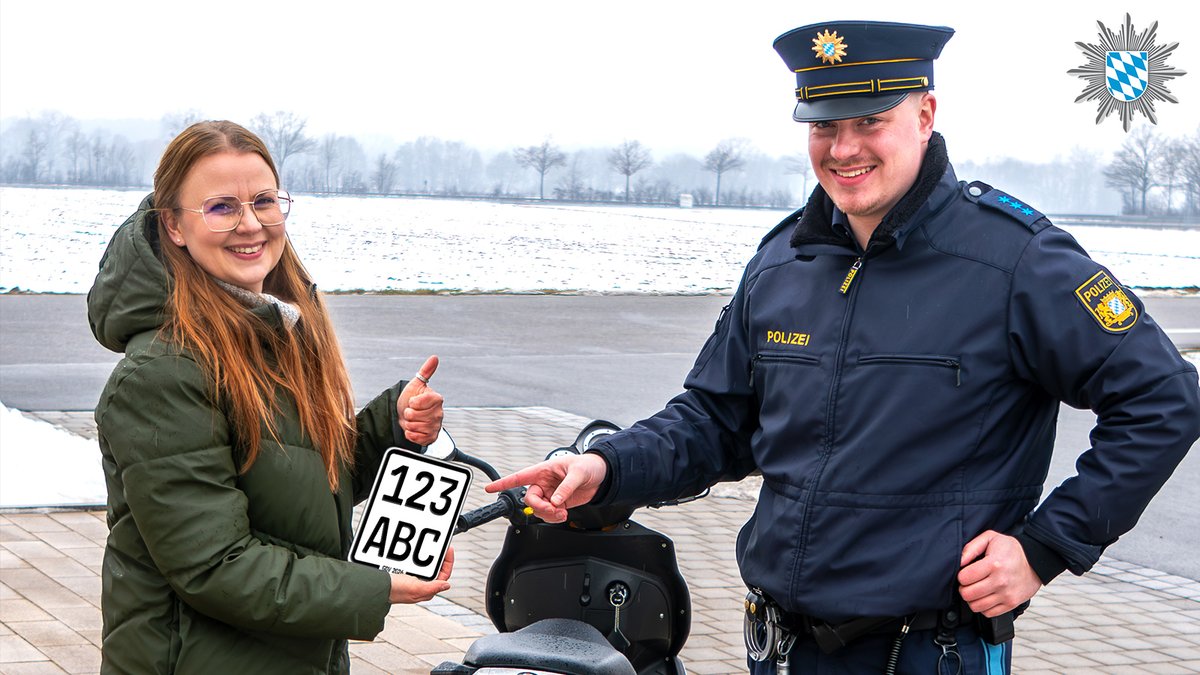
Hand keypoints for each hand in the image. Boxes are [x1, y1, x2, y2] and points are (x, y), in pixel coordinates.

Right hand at [388, 547, 453, 602]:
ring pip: (427, 565)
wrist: (377, 587)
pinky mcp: (406, 573)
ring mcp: (414, 579)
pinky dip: (419, 556)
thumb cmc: (395, 591)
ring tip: (432, 546)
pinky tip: (418, 550)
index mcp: (427, 590)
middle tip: (441, 544)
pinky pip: (417, 563)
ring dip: (430, 555)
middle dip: (440, 556)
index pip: (444, 574)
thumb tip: (446, 585)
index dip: (449, 561)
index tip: (448, 549)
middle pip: (437, 568)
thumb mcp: (415, 588)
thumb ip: (432, 587)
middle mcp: (422, 585)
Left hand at [398, 355, 442, 445]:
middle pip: (414, 416)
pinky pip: (417, 438)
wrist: (408, 415)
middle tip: (412, 411)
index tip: (413, 401)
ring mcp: (436, 426)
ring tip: (412, 420)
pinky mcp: (432, 437)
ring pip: (414, 427)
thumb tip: (435, 357)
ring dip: (409, 424)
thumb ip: (426, 371)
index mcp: (437, 399)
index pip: (417, 403)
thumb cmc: (412, 398)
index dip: (410, 402)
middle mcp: (439, 413)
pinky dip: (411, 434)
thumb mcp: (416, 384)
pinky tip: (413, 429)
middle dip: (408, 414)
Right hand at [485, 453, 608, 522]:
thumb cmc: (589, 465)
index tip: (489, 488)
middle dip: (540, 507)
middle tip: (554, 510)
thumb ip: (566, 487)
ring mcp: (550, 493)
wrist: (602, 475)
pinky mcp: (558, 503)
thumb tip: (556, 501)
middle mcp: (543, 482)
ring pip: (539, 509)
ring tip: (562, 513)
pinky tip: (564, 514)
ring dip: (549, 515)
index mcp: (543, 470)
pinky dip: (555, 517)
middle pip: (529, 499)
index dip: (503, 482)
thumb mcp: (578, 472)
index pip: (519, 477)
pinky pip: (549, 514)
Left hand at [958, 530, 1042, 616]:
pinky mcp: (1011, 604)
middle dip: (964, 588)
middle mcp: (1001, 581)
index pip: (964, 578)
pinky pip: (988, 613)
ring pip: (976, 606)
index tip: (966, 572)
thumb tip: (959, 562)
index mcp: (994, 564)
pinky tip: (986, 596)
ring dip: (972, 599)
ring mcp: (1007, 595)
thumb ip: (971, 547)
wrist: (1036, 562)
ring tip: (977, 589)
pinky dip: (983, 607)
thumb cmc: (1011, 550)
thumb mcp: (990, 538)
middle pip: (968, 594)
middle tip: (969, 583)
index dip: (961, 575)